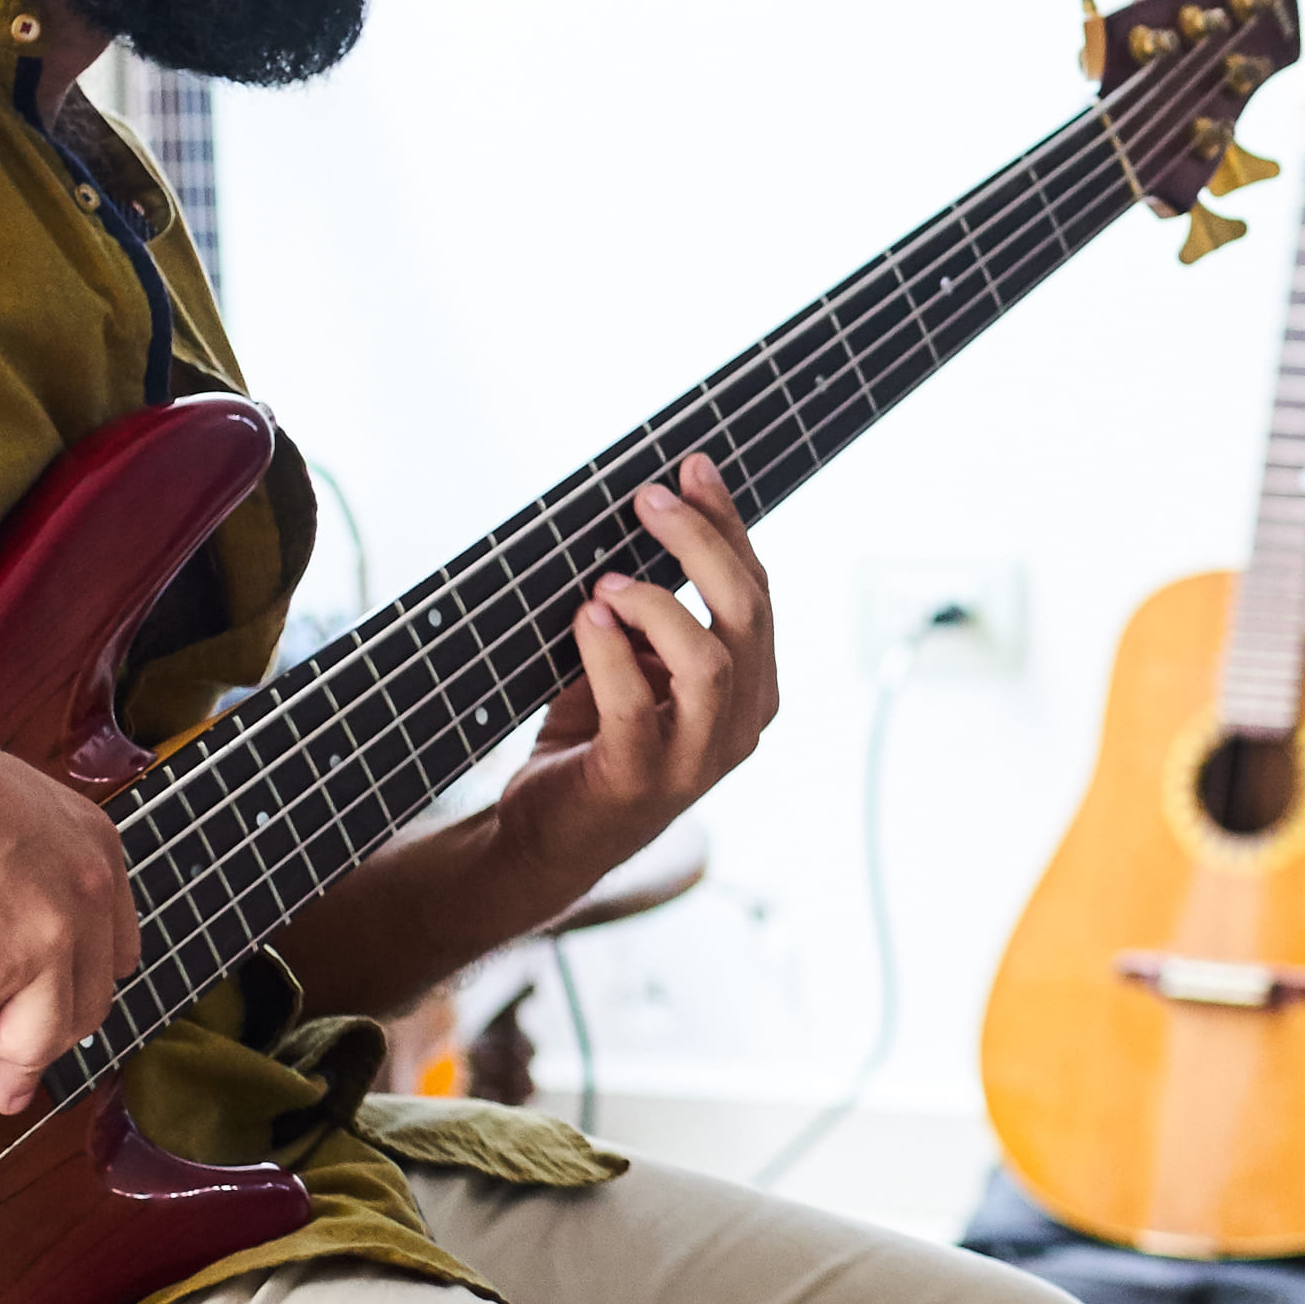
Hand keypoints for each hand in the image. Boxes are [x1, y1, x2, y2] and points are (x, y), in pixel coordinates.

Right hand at [0, 703, 138, 1117]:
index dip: (75, 996)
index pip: (114, 954)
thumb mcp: (8, 827)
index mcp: (98, 852)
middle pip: (86, 1008)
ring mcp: (50, 936)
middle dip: (31, 1042)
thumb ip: (29, 887)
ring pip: (41, 1038)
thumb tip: (10, 965)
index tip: (46, 1025)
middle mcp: (90, 895)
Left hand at [491, 453, 781, 894]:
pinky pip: (635, 706)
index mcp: (754, 686)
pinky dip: (608, 652)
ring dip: (657, 604)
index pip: (757, 590)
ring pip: (710, 661)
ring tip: (605, 579)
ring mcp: (697, 757)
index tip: (691, 466)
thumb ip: (655, 612)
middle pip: (747, 614)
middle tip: (647, 498)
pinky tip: (585, 617)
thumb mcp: (636, 663)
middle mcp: (741, 721)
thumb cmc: (595, 737)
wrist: (547, 836)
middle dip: (700, 543)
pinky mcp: (640, 779)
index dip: (727, 524)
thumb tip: (649, 516)